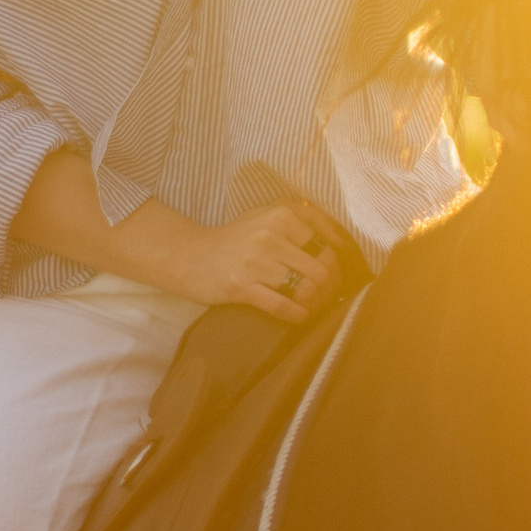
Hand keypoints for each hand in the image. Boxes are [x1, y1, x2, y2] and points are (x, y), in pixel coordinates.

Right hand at [142, 198, 346, 322]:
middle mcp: (269, 235)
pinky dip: (298, 315)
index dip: (335, 266)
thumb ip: (302, 219)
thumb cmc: (235, 238)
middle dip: (329, 288)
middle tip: (326, 296)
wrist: (190, 256)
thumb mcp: (266, 215)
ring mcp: (254, 262)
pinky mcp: (240, 287)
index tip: (333, 277)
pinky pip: (283, 306)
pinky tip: (300, 316)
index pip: (325, 245)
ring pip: (307, 289)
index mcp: (279, 215)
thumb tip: (340, 240)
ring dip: (316, 304)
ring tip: (313, 306)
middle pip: (321, 270)